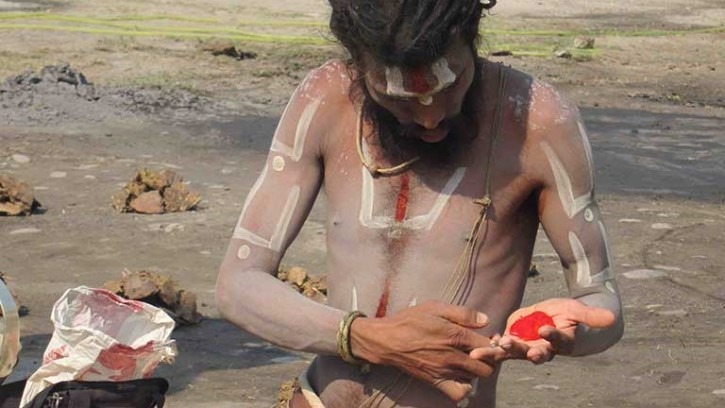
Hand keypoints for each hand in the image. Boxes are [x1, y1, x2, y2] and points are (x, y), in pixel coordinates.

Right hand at [350, 301, 506, 401]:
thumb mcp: (435, 307)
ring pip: (476, 378)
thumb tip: (485, 319)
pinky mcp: (435, 381)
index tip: (489, 339)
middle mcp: (453, 356)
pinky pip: (459, 393)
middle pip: (486, 365)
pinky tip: (460, 376)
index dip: (493, 342)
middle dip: (489, 359)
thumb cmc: (410, 321)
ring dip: (476, 370)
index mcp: (455, 335)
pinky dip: (464, 387)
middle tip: (482, 352)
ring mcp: (445, 370)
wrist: (386, 340)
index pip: (488, 344)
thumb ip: (463, 313)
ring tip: (470, 361)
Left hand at [470, 298, 615, 364]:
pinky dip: (493, 345)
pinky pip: (503, 344)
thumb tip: (613, 317)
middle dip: (518, 349)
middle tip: (507, 345)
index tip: (546, 331)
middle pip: (529, 351)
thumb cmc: (573, 316)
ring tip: (482, 352)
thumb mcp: (582, 311)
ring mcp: (527, 344)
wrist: (561, 319)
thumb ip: (593, 316)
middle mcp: (542, 347)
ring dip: (497, 351)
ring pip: (511, 351)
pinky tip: (482, 344)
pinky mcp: (516, 337)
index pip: (555, 340)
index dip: (551, 337)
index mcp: (559, 342)